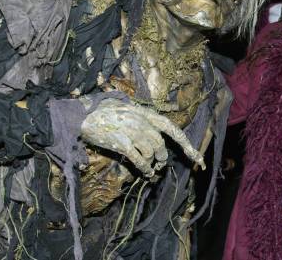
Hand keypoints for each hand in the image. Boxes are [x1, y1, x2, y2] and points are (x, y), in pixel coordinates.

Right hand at [80, 98, 204, 177]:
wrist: (83, 116)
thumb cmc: (103, 112)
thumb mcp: (126, 108)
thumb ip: (141, 118)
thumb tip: (152, 133)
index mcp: (145, 113)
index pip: (171, 128)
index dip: (186, 144)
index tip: (198, 159)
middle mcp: (142, 121)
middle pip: (160, 144)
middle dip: (162, 157)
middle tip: (159, 164)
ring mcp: (132, 132)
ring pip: (151, 153)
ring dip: (152, 163)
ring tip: (149, 167)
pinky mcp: (122, 144)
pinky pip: (140, 161)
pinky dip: (145, 169)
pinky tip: (146, 173)